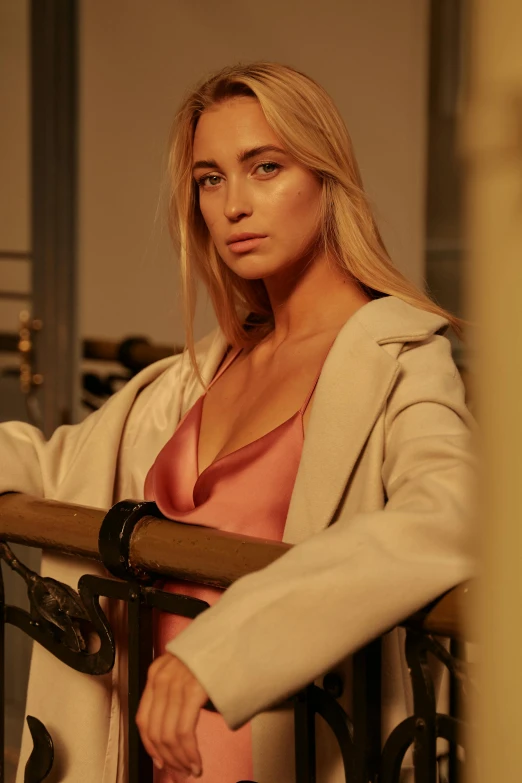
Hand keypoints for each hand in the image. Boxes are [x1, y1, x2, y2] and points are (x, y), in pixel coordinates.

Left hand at [136, 652, 207, 778]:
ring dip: (180, 759)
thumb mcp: (187, 671)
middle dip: (167, 758)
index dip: (150, 746)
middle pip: (155, 731)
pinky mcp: (194, 689)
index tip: (160, 761)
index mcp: (157, 672)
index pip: (143, 719)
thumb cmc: (214, 653)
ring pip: (168, 735)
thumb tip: (174, 735)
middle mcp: (163, 677)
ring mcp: (178, 682)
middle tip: (179, 772)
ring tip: (190, 769)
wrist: (235, 633)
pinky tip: (196, 761)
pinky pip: (184, 731)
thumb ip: (176, 696)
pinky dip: (189, 753)